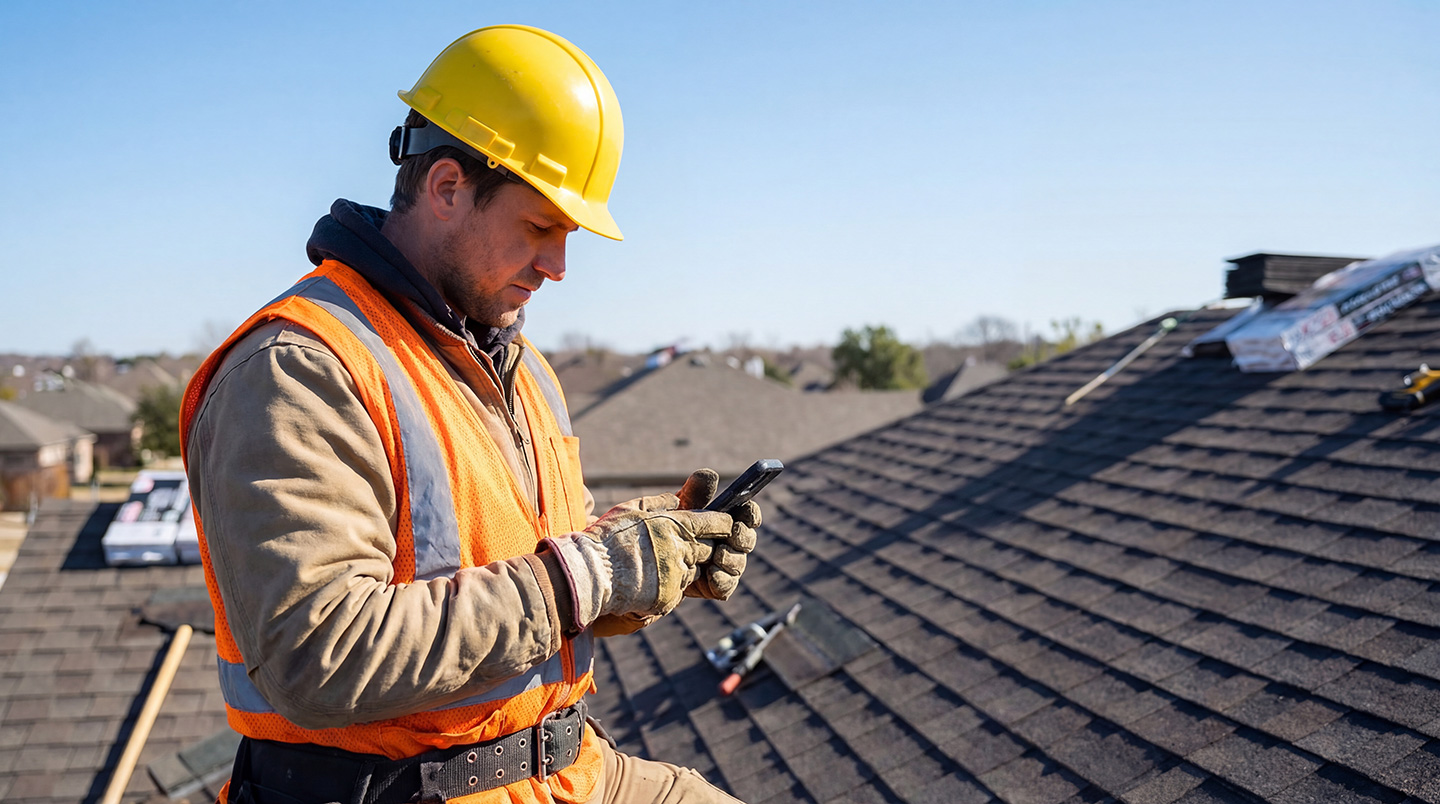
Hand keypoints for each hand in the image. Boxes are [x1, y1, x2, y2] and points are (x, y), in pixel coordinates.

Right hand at [542, 470, 735, 634]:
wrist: (588, 573)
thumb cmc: (608, 537)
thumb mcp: (634, 507)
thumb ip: (663, 502)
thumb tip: (679, 499)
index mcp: (677, 526)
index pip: (717, 523)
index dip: (721, 524)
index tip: (720, 524)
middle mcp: (682, 551)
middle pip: (708, 549)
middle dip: (701, 546)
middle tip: (680, 545)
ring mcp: (676, 577)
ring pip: (694, 571)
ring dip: (684, 566)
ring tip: (656, 563)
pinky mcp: (668, 598)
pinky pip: (678, 591)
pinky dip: (670, 585)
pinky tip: (649, 580)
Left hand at [665, 468, 761, 601]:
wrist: (640, 565)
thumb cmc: (659, 531)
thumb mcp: (674, 509)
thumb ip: (693, 493)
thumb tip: (710, 474)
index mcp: (722, 520)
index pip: (747, 515)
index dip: (751, 512)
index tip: (746, 508)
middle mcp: (726, 543)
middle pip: (747, 539)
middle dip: (744, 536)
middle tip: (734, 532)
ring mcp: (720, 566)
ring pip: (739, 564)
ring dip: (732, 558)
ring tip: (718, 555)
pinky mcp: (711, 587)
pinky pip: (726, 587)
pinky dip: (722, 580)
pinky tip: (712, 574)